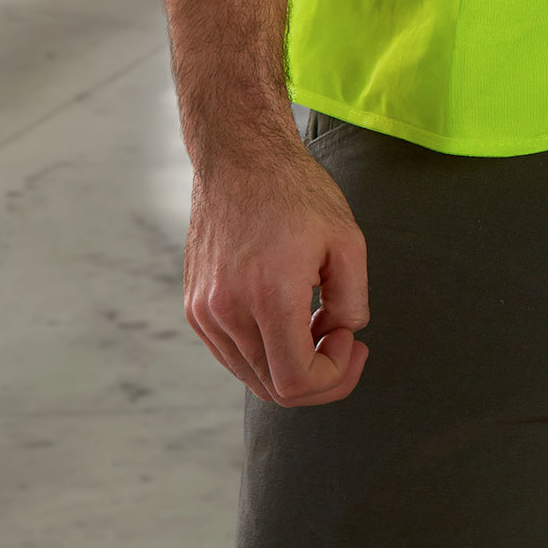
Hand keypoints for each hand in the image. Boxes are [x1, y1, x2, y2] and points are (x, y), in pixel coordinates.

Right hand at [183, 128, 370, 408]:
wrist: (240, 160)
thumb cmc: (297, 193)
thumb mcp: (348, 241)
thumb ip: (353, 299)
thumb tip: (342, 334)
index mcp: (269, 297)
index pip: (294, 382)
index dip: (334, 377)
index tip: (352, 340)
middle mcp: (227, 312)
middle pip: (272, 387)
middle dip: (319, 376)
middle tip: (345, 338)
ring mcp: (204, 313)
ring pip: (251, 374)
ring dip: (291, 363)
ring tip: (320, 320)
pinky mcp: (195, 307)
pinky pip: (232, 353)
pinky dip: (265, 350)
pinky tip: (291, 316)